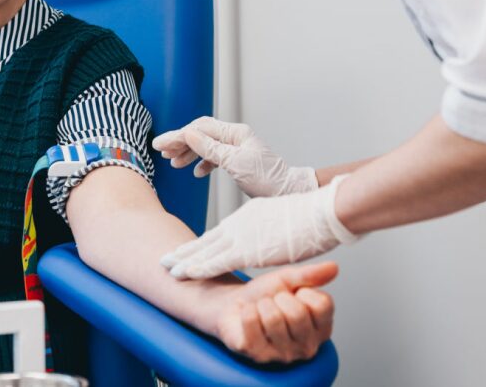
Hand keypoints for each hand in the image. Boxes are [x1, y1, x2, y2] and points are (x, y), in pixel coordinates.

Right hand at [153, 117, 317, 196]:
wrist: (288, 192)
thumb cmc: (267, 178)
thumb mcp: (235, 163)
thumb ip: (210, 149)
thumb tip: (188, 134)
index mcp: (236, 133)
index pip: (200, 129)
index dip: (178, 135)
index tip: (160, 144)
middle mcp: (236, 137)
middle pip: (202, 134)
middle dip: (181, 142)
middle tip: (162, 151)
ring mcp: (238, 149)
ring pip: (207, 146)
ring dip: (190, 153)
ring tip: (175, 163)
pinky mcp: (239, 162)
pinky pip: (216, 157)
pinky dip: (204, 163)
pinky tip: (196, 172)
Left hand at [162, 175, 358, 279]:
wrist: (321, 211)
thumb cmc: (312, 217)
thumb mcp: (284, 221)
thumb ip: (271, 232)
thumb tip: (269, 243)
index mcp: (250, 216)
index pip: (219, 233)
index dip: (201, 245)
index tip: (185, 251)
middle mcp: (241, 224)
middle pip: (206, 240)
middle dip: (184, 252)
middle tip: (164, 260)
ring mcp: (242, 236)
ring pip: (204, 250)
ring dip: (183, 260)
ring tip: (164, 267)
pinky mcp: (247, 249)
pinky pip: (216, 261)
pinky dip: (197, 268)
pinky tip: (183, 273)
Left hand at [216, 261, 337, 363]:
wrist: (234, 304)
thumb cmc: (266, 295)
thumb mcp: (290, 279)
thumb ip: (312, 274)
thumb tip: (334, 267)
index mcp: (321, 328)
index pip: (322, 305)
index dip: (304, 292)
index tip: (295, 294)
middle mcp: (307, 347)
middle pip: (297, 314)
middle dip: (280, 298)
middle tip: (274, 301)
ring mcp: (282, 355)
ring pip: (273, 318)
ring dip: (263, 304)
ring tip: (261, 309)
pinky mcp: (257, 356)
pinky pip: (251, 322)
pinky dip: (247, 311)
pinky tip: (249, 316)